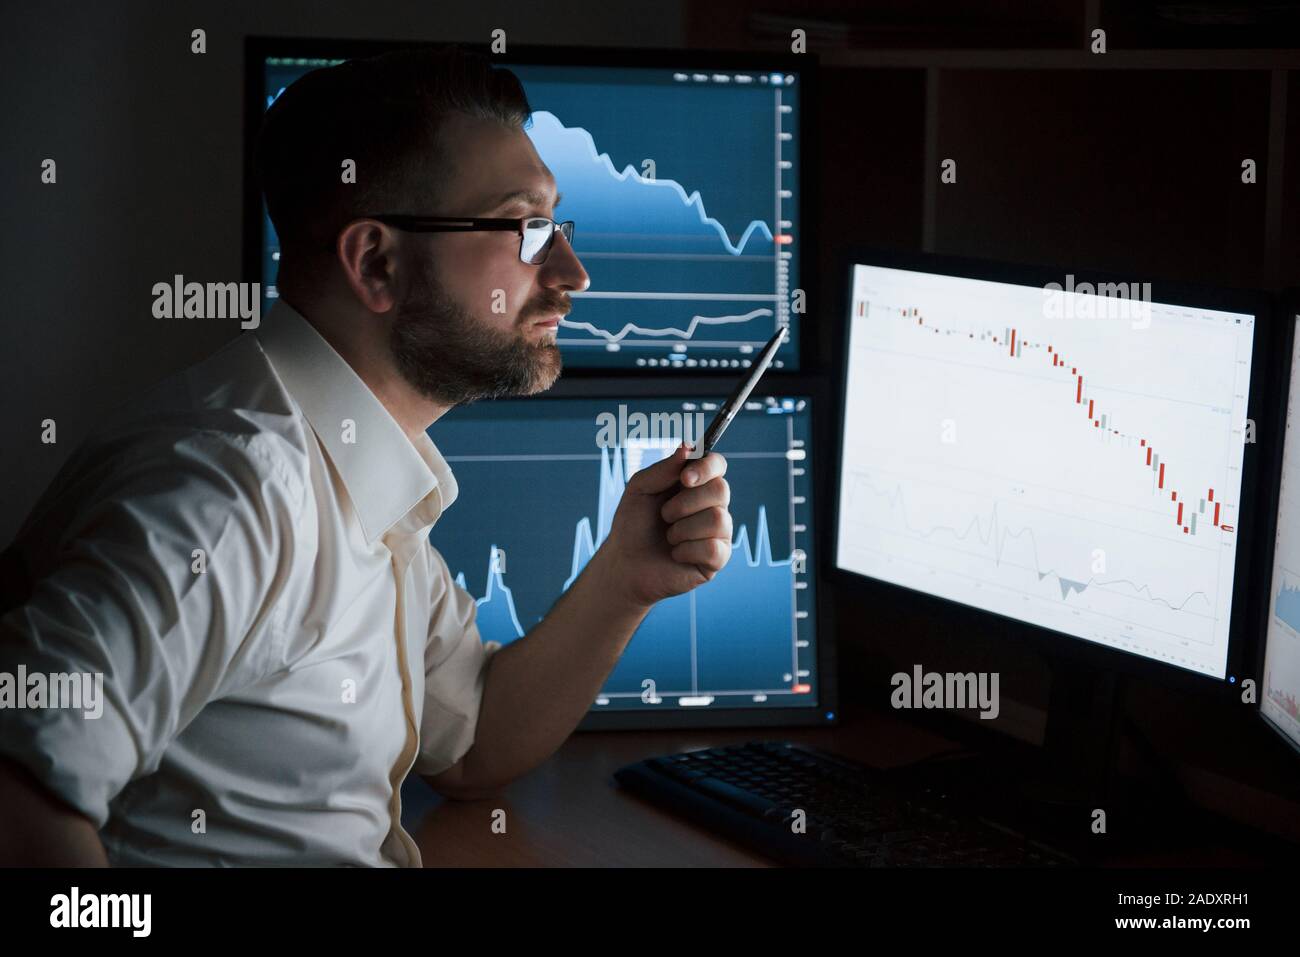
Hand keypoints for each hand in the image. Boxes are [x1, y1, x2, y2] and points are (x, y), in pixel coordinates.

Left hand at [593, 444, 732, 610]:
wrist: (624, 563)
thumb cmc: (633, 525)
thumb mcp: (640, 489)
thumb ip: (664, 468)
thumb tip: (688, 447)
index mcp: (696, 484)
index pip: (717, 465)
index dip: (707, 467)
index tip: (684, 478)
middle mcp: (712, 505)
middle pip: (721, 490)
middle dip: (686, 503)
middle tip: (664, 515)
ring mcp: (718, 532)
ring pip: (718, 519)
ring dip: (682, 529)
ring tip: (669, 537)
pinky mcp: (717, 559)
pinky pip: (713, 548)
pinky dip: (686, 551)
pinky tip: (675, 555)